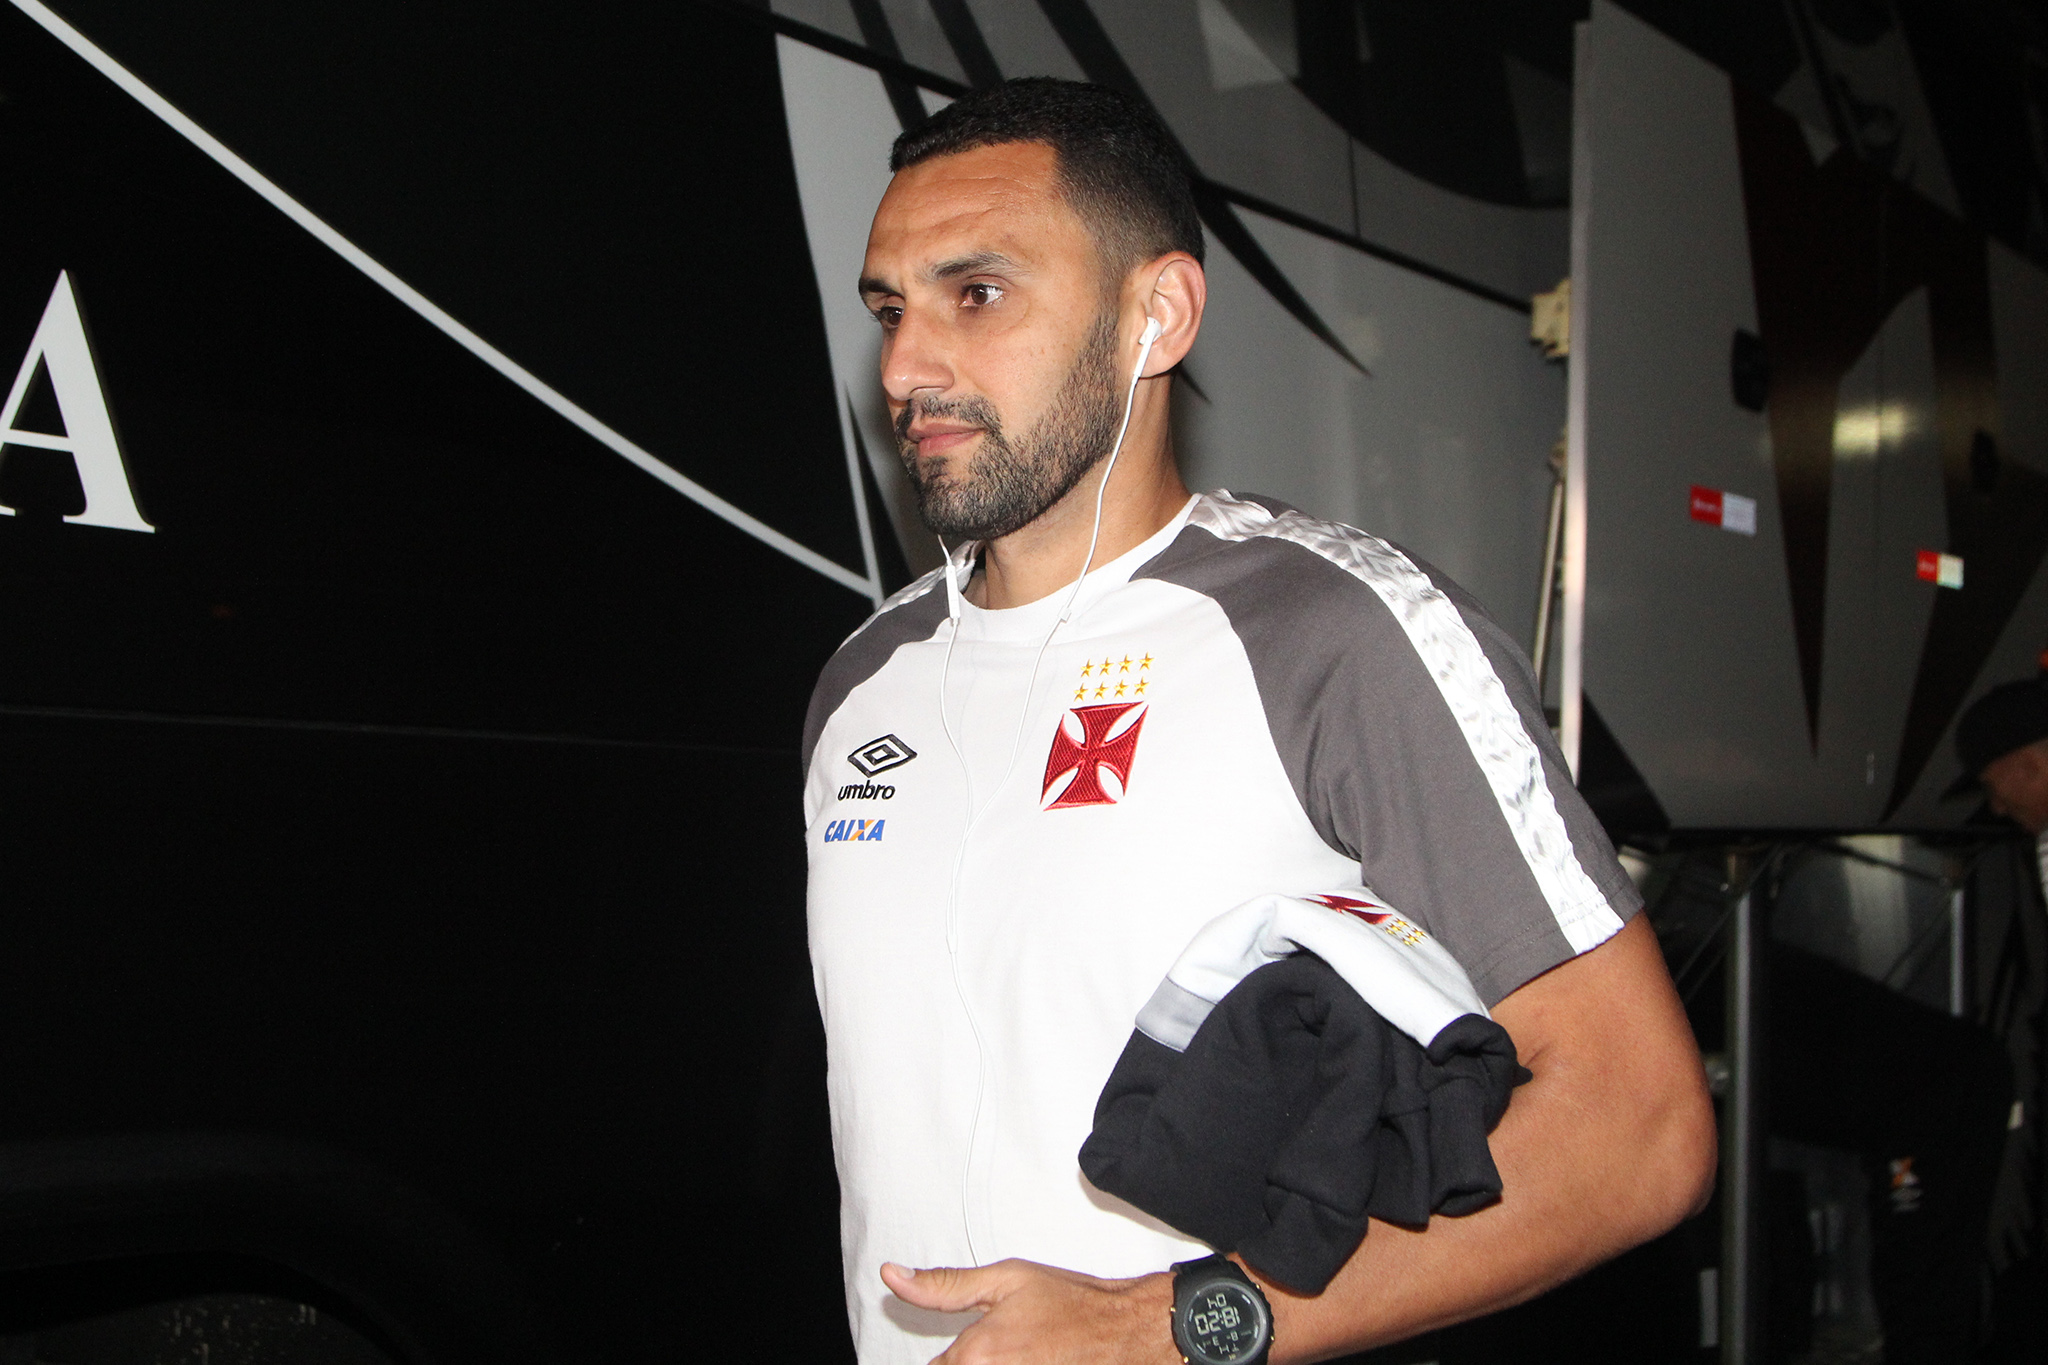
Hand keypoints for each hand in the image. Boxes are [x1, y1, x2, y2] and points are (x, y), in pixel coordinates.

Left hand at [881, 1258, 1182, 1364]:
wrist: (1126, 1330)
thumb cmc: (1072, 1303)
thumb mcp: (1005, 1279)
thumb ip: (944, 1285)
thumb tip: (892, 1277)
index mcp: (976, 1355)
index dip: (951, 1358)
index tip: (980, 1344)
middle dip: (972, 1364)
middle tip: (1008, 1345)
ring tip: (1026, 1352)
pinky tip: (1036, 1360)